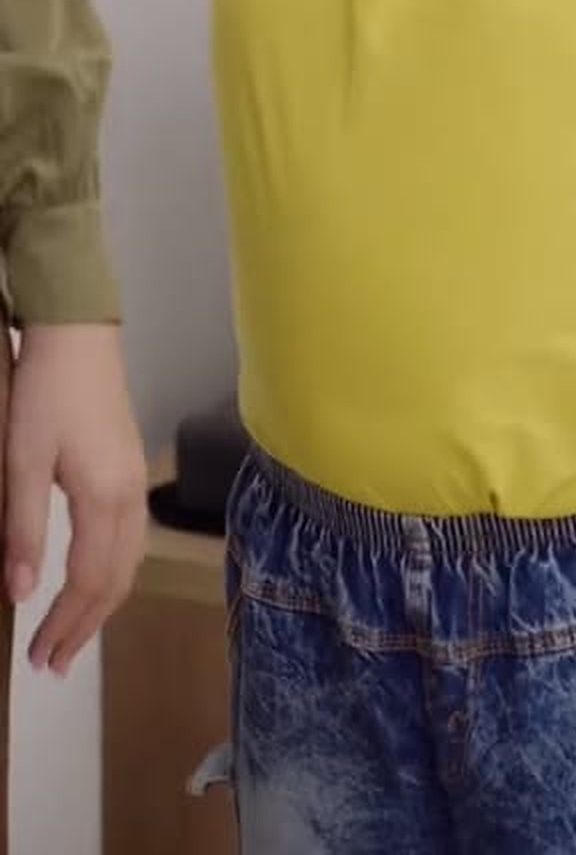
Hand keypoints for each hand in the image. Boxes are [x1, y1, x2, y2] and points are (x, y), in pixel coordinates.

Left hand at [4, 324, 146, 675]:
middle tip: (54, 662)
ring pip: (130, 560)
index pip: (89, 582)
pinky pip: (131, 537)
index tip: (40, 658)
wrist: (77, 334)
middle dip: (86, 626)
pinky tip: (95, 576)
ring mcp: (134, 480)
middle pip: (117, 580)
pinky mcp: (129, 466)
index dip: (65, 625)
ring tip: (73, 633)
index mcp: (105, 498)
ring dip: (103, 602)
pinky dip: (113, 570)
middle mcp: (129, 495)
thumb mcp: (21, 461)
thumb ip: (22, 530)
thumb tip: (21, 592)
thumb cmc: (46, 392)